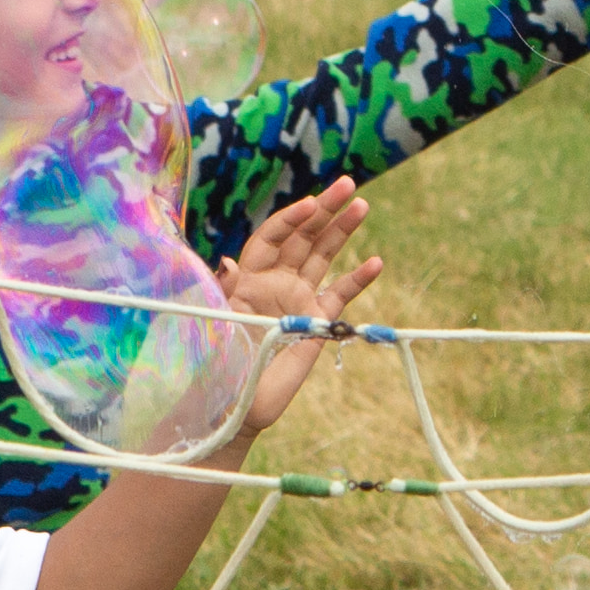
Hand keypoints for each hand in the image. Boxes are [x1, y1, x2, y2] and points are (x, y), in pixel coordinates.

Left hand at [217, 178, 379, 430]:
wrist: (237, 404)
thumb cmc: (218, 363)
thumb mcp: (214, 322)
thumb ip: (223, 292)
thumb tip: (229, 262)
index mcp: (247, 278)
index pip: (272, 237)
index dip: (290, 220)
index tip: (311, 205)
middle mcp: (275, 283)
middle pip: (303, 238)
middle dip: (325, 210)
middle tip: (348, 184)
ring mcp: (298, 301)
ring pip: (324, 257)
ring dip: (343, 232)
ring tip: (362, 206)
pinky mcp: (318, 323)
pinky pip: (340, 295)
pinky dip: (358, 280)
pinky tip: (375, 263)